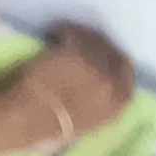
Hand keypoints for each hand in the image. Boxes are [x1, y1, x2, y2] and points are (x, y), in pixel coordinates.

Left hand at [3, 25, 136, 155]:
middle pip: (112, 51)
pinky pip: (74, 32)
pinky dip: (63, 30)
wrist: (29, 118)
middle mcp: (112, 84)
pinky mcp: (76, 51)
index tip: (103, 53)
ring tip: (64, 35)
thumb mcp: (87, 120)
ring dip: (80, 34)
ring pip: (93, 38)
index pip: (127, 72)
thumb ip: (100, 101)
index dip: (115, 59)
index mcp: (117, 105)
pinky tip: (53, 33)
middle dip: (99, 44)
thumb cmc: (51, 126)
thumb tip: (100, 81)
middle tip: (83, 39)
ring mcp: (96, 67)